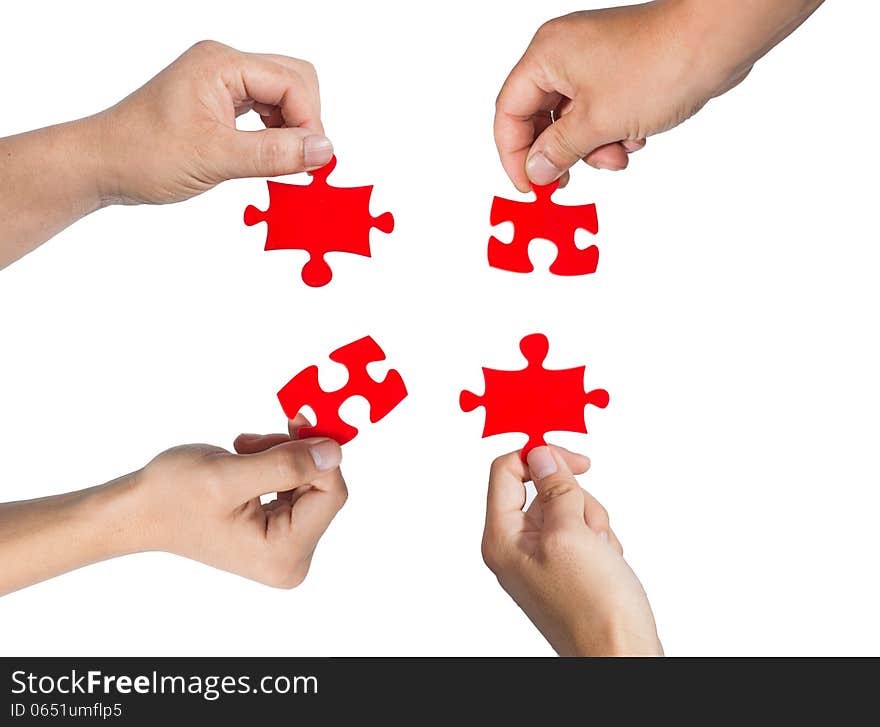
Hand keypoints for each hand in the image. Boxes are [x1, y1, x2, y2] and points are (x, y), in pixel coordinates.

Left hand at [93, 40, 331, 204]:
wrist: (100, 165)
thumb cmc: (142, 154)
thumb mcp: (215, 158)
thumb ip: (274, 153)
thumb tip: (324, 150)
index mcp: (221, 63)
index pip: (291, 82)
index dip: (309, 122)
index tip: (312, 162)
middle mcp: (224, 65)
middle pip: (294, 81)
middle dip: (306, 121)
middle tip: (303, 162)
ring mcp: (221, 82)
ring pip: (282, 97)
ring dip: (291, 130)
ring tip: (285, 165)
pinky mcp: (219, 103)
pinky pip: (264, 111)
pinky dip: (275, 135)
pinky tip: (269, 158)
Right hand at [133, 416, 346, 586]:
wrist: (139, 509)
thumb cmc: (172, 496)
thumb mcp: (229, 475)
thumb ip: (286, 464)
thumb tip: (335, 452)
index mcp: (284, 554)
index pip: (331, 494)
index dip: (318, 453)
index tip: (296, 419)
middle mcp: (291, 558)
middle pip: (322, 487)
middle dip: (293, 453)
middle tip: (252, 440)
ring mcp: (286, 546)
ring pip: (310, 480)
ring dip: (281, 454)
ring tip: (241, 450)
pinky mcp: (279, 531)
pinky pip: (298, 485)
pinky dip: (276, 462)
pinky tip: (245, 459)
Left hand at [482, 446, 661, 655]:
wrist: (622, 656)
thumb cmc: (594, 610)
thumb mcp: (572, 534)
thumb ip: (555, 489)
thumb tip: (540, 455)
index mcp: (502, 539)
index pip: (506, 473)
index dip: (539, 458)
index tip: (575, 460)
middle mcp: (516, 548)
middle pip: (543, 490)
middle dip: (577, 500)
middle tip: (589, 529)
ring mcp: (542, 559)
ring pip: (569, 509)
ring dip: (593, 522)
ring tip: (602, 553)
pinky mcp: (567, 568)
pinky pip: (584, 532)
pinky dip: (601, 541)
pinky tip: (608, 564)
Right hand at [495, 0, 823, 189]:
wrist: (718, 39)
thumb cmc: (661, 63)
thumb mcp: (599, 121)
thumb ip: (559, 150)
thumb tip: (536, 170)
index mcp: (546, 56)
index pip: (509, 112)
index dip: (514, 155)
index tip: (530, 186)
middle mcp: (564, 54)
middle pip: (541, 118)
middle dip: (560, 153)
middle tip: (567, 180)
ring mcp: (593, 61)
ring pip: (573, 121)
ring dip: (592, 147)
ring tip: (618, 154)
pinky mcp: (619, 71)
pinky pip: (599, 112)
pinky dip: (612, 132)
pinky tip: (635, 135)